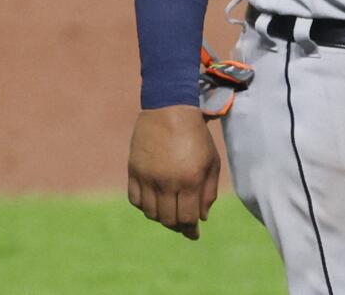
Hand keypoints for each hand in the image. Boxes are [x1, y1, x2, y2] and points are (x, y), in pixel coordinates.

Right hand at [127, 105, 220, 239]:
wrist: (170, 110)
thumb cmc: (196, 136)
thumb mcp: (211, 161)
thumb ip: (208, 191)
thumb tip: (201, 217)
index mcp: (190, 180)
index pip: (188, 218)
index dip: (191, 229)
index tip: (194, 234)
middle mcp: (167, 182)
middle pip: (168, 219)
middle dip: (178, 225)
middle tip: (183, 224)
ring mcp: (148, 178)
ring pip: (151, 213)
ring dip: (161, 217)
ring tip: (170, 210)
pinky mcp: (133, 172)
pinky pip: (136, 201)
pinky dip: (145, 206)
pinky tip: (155, 201)